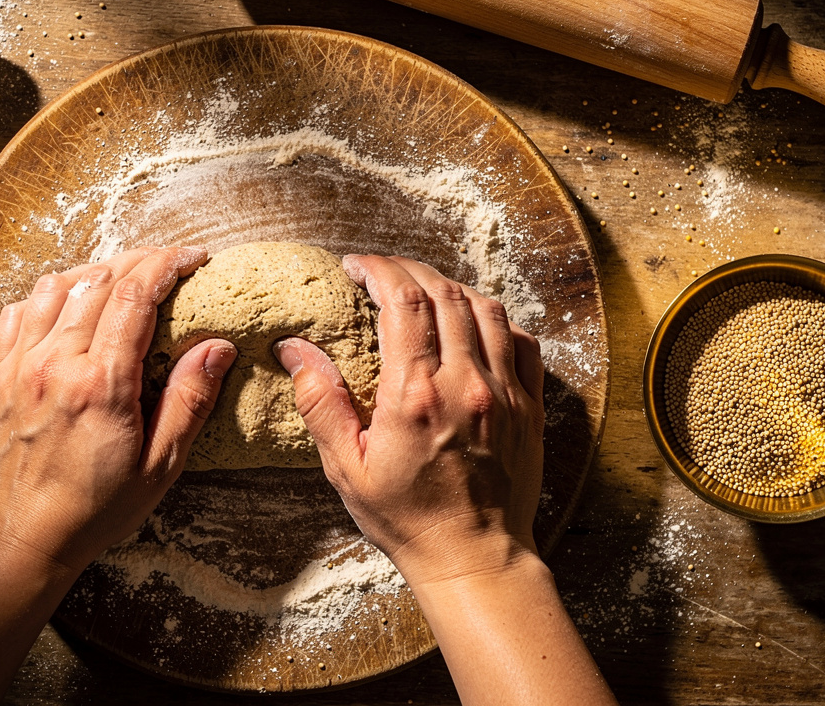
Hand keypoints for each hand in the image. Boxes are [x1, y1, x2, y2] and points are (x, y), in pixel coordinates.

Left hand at [0, 246, 236, 572]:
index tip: (191, 259)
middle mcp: (55, 365)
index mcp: (101, 386)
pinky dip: (50, 295)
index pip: (136, 296)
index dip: (167, 265)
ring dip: (96, 272)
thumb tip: (217, 346)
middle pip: (100, 280)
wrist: (25, 535)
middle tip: (168, 263)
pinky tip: (72, 305)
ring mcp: (20, 365)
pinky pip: (20, 309)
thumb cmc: (97, 508)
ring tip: (124, 279)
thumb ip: (189, 401)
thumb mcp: (161, 466)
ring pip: (57, 285)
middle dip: (141, 261)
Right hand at [273, 254, 545, 586]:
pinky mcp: (528, 406)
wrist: (475, 558)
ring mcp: (504, 392)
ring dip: (452, 287)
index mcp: (416, 393)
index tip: (358, 266)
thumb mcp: (346, 468)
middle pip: (444, 292)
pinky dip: (496, 318)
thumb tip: (295, 350)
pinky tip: (473, 323)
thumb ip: (321, 403)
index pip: (404, 299)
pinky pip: (522, 340)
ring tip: (423, 291)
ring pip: (486, 307)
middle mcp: (466, 383)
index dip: (379, 268)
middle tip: (383, 272)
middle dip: (409, 269)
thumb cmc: (407, 519)